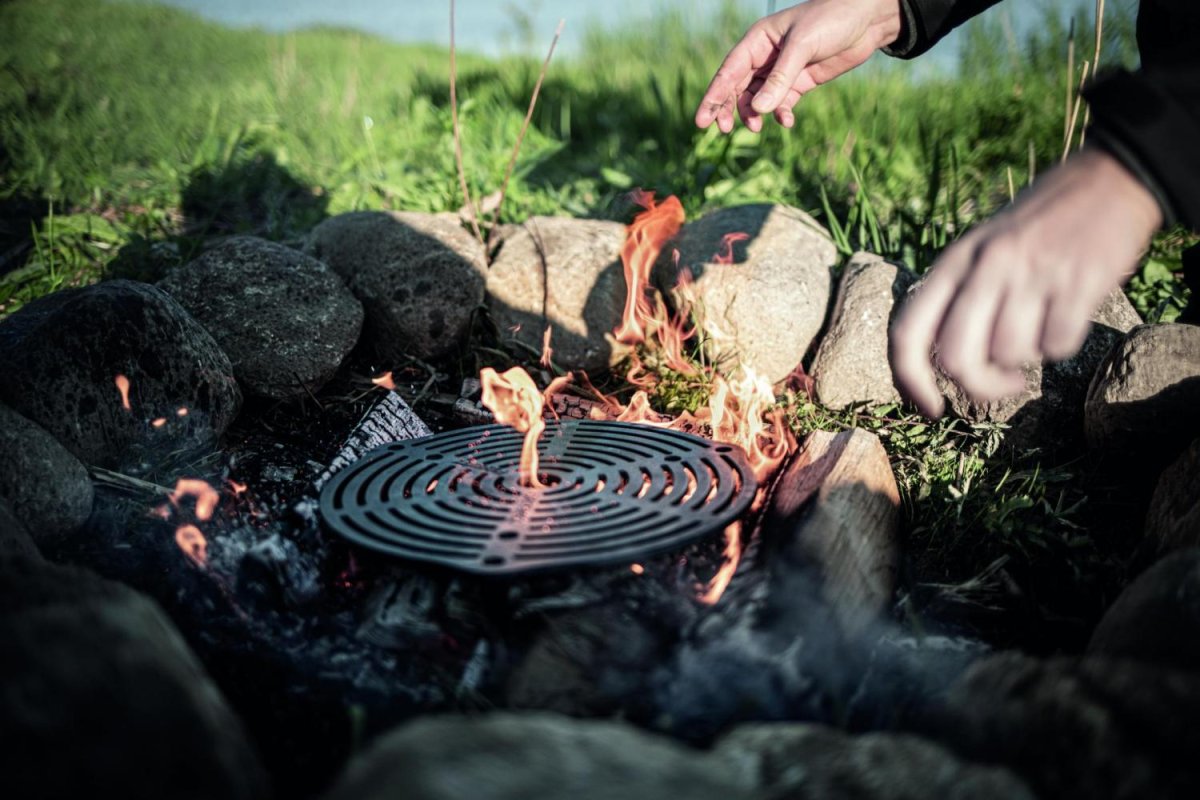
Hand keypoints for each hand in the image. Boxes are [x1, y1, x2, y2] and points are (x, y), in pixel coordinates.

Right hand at [695, 0, 901, 132]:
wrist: (867, 18)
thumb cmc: (831, 19)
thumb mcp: (802, 46)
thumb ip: (780, 78)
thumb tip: (757, 111)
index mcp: (758, 41)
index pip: (728, 72)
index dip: (713, 97)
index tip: (702, 121)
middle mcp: (765, 56)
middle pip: (738, 88)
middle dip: (729, 109)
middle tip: (723, 130)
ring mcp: (782, 71)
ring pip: (757, 99)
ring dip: (754, 115)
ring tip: (758, 128)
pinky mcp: (800, 82)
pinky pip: (781, 103)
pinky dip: (780, 114)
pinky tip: (787, 121)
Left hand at [890, 146, 1163, 417]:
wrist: (1111, 179)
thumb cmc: (1039, 224)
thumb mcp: (981, 246)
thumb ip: (957, 296)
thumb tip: (944, 365)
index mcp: (954, 261)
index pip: (907, 333)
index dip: (910, 382)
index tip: (930, 410)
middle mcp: (985, 267)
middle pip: (956, 360)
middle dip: (980, 387)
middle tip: (1004, 381)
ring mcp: (1031, 273)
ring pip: (1008, 355)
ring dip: (1026, 359)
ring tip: (1040, 326)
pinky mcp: (1078, 281)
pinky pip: (1056, 346)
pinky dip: (1062, 344)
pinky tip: (1068, 314)